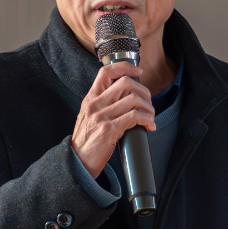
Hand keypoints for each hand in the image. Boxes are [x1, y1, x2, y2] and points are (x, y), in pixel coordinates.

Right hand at [71, 61, 155, 177]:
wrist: (77, 161)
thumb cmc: (86, 140)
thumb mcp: (89, 115)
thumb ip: (103, 103)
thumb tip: (126, 96)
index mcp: (90, 98)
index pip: (106, 72)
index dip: (125, 67)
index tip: (138, 71)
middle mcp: (95, 104)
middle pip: (126, 83)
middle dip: (144, 91)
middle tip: (148, 103)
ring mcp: (102, 117)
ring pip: (133, 99)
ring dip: (148, 108)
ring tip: (150, 117)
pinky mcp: (109, 130)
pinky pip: (134, 117)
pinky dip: (146, 119)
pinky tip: (148, 125)